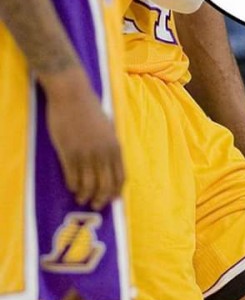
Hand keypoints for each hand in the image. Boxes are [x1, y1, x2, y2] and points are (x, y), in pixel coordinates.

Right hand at [42, 67, 124, 210]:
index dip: (116, 192)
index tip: (111, 199)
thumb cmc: (90, 109)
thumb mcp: (108, 128)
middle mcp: (103, 153)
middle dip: (101, 199)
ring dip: (85, 195)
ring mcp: (85, 154)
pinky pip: (72, 178)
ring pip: (88, 186)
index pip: (120, 177)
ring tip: (81, 198)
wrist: (72, 94)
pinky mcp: (68, 153)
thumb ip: (110, 146)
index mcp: (115, 146)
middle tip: (95, 204)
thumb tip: (110, 165)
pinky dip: (72, 186)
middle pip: (105, 186)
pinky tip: (71, 186)